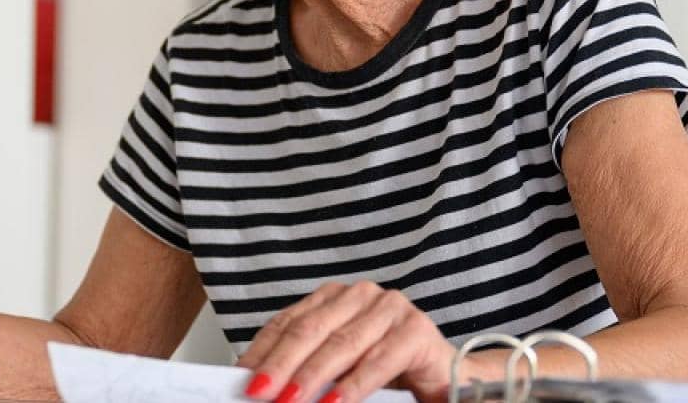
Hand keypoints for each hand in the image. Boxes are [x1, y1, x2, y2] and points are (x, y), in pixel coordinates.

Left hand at [235, 280, 484, 402]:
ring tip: (289, 400)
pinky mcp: (416, 330)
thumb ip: (306, 367)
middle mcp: (360, 296)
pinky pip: (378, 361)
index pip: (288, 322)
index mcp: (335, 299)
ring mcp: (390, 309)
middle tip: (259, 391)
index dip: (262, 351)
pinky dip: (353, 386)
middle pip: (309, 330)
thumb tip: (260, 384)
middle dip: (280, 365)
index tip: (241, 378)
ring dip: (312, 377)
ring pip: (341, 344)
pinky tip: (333, 402)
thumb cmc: (389, 372)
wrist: (446, 379)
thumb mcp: (337, 368)